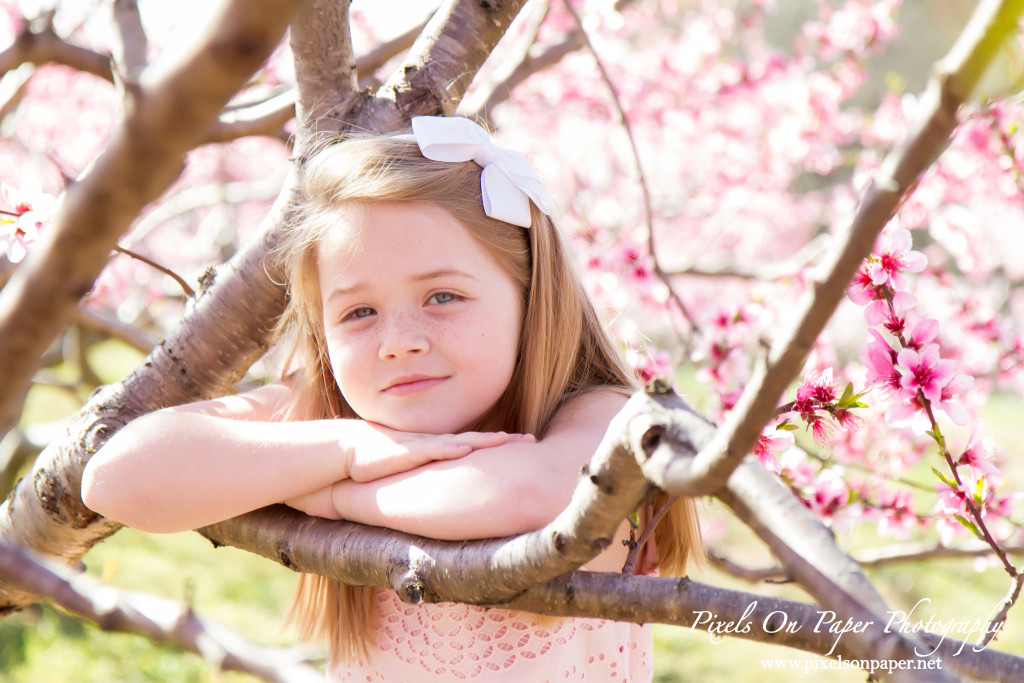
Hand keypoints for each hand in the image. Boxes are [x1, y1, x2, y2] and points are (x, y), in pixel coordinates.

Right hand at [343, 421, 533, 481]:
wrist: (348, 451)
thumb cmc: (379, 464)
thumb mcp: (411, 474)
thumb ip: (429, 482)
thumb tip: (445, 498)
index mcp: (440, 450)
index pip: (477, 446)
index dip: (501, 445)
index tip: (526, 444)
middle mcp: (437, 445)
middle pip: (478, 441)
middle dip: (505, 440)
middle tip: (532, 440)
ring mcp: (424, 446)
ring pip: (461, 441)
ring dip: (485, 441)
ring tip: (509, 439)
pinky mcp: (408, 451)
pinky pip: (433, 448)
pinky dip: (450, 448)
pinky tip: (466, 448)